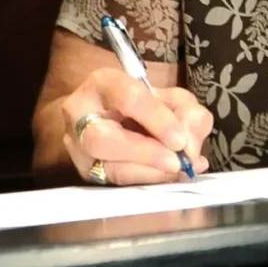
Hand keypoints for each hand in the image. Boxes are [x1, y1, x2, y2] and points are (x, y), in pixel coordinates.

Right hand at [54, 68, 211, 185]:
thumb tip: (190, 148)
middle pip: (103, 139)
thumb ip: (187, 114)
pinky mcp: (86, 172)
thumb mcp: (170, 98)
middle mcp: (80, 113)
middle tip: (176, 162)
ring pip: (107, 167)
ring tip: (176, 171)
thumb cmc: (145, 104)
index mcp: (104, 83)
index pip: (129, 98)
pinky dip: (147, 181)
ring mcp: (78, 146)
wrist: (111, 117)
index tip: (181, 140)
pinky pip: (115, 183)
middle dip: (146, 153)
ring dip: (148, 173)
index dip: (157, 120)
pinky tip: (168, 177)